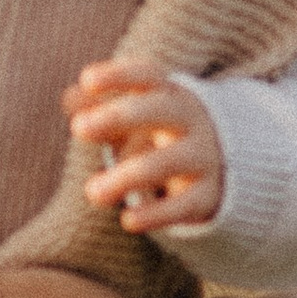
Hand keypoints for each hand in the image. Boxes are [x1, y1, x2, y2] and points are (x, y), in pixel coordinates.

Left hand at [67, 58, 224, 233]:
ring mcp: (201, 157)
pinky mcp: (206, 195)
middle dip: (118, 116)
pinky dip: (156, 215)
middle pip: (158, 110)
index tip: (87, 80)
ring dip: (125, 176)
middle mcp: (190, 120)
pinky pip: (182, 205)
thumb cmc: (164, 133)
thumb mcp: (137, 116)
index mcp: (170, 95)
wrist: (226, 165)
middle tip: (78, 127)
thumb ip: (103, 108)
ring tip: (93, 192)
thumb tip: (70, 96)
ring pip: (165, 162)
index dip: (118, 76)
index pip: (147, 76)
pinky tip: (128, 221)